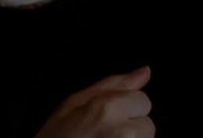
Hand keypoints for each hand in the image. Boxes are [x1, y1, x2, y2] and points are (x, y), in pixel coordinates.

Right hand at [36, 66, 154, 137]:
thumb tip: (145, 71)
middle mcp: (123, 132)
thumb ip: (112, 85)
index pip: (142, 100)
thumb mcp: (74, 103)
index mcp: (106, 109)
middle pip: (148, 124)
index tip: (106, 117)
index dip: (125, 107)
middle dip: (130, 127)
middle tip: (103, 134)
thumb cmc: (54, 137)